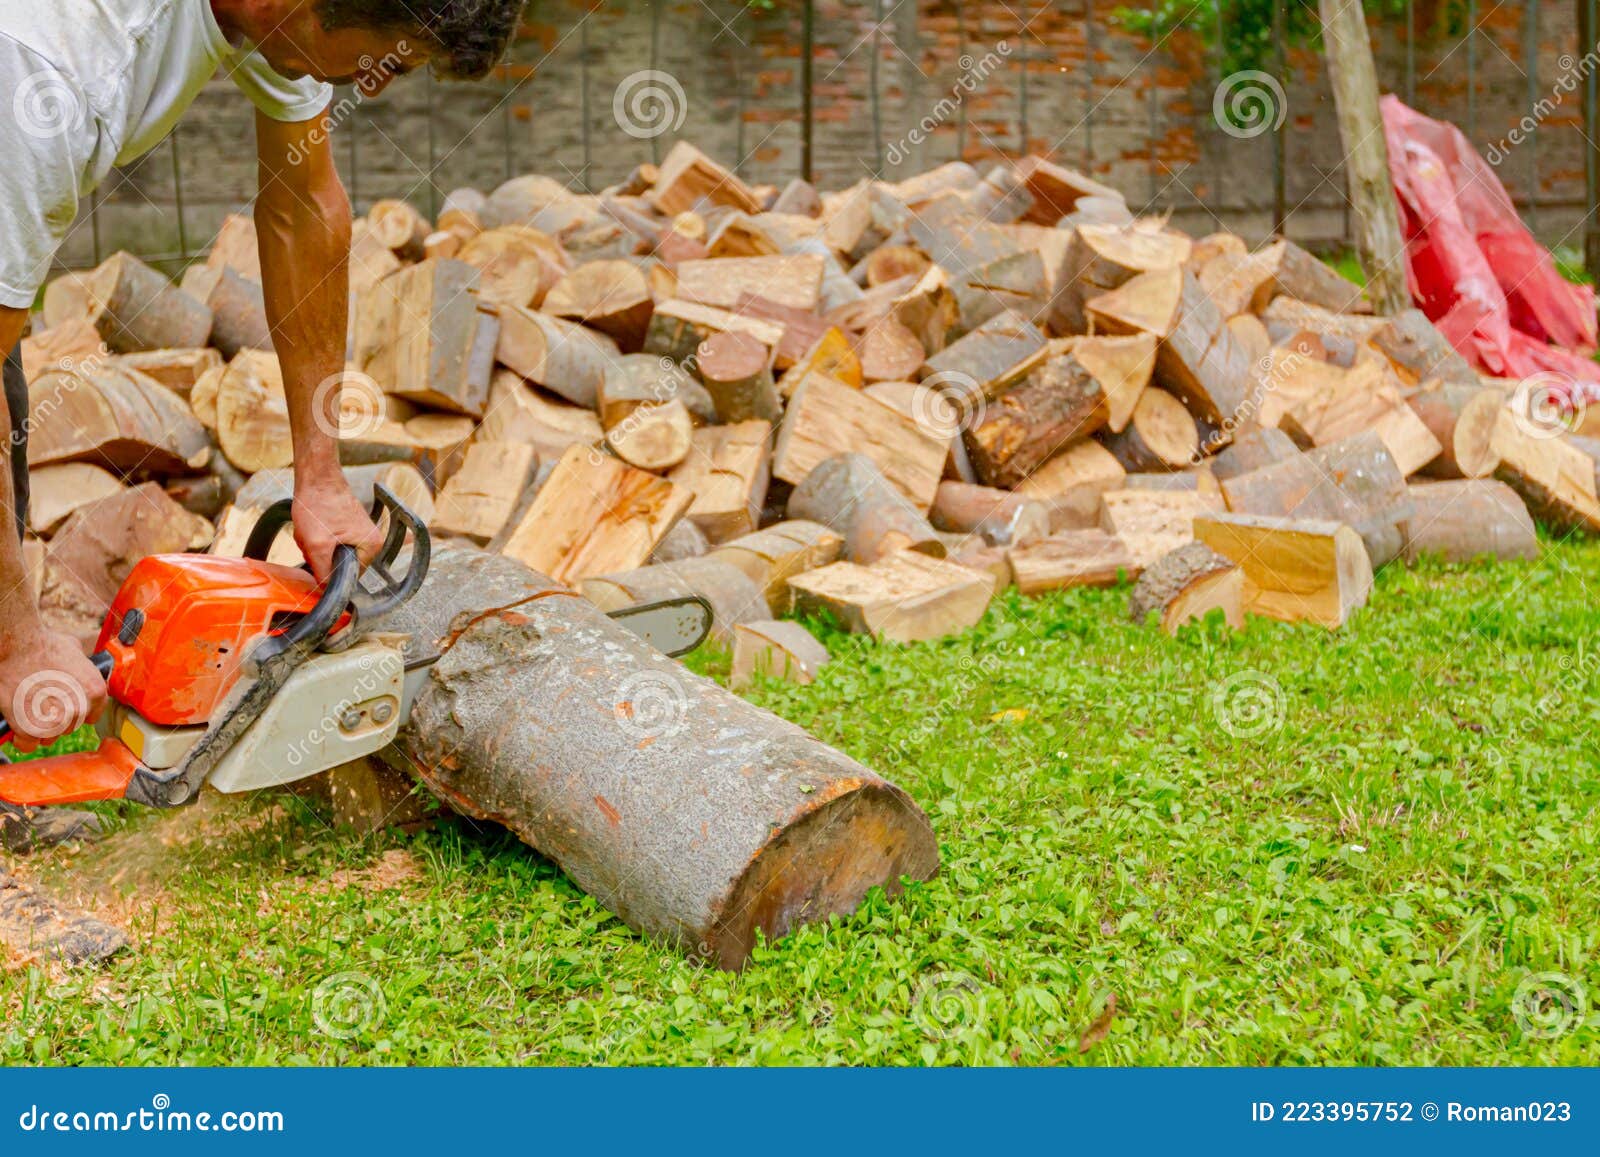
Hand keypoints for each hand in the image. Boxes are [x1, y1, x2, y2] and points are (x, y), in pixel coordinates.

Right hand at [0, 627, 107, 753]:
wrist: (17, 647)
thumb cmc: (44, 646)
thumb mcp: (77, 654)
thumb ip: (84, 672)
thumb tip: (83, 677)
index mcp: (95, 692)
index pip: (91, 715)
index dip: (76, 710)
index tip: (65, 705)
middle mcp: (79, 709)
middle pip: (70, 726)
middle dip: (58, 717)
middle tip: (43, 701)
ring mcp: (56, 722)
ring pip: (50, 737)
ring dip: (42, 728)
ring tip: (31, 708)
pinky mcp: (30, 729)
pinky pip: (29, 745)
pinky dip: (23, 738)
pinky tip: (21, 724)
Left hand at [291, 473, 383, 583]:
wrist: (315, 477)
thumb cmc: (319, 504)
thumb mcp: (316, 544)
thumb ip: (322, 572)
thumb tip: (323, 590)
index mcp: (372, 546)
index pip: (351, 576)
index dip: (330, 573)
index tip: (317, 560)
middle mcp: (371, 539)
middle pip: (341, 564)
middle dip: (322, 557)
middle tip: (312, 542)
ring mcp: (360, 531)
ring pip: (333, 553)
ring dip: (317, 546)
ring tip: (311, 531)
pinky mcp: (348, 524)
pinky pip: (331, 541)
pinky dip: (317, 537)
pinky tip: (311, 526)